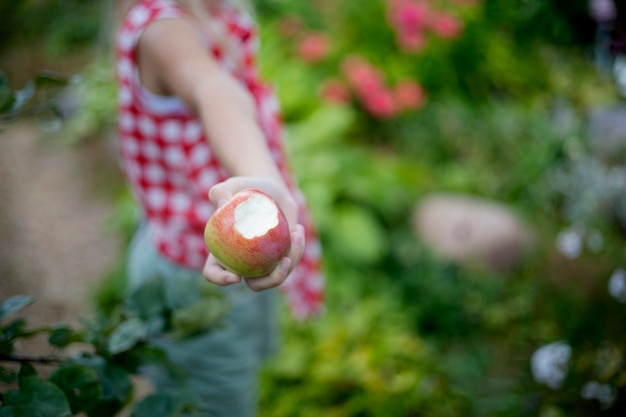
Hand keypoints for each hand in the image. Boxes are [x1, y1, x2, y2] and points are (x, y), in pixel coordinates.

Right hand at [201, 176, 304, 290]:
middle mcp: (244, 263)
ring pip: (278, 274)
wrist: (268, 189)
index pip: (213, 273)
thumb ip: (221, 191)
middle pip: (255, 284)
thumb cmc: (245, 188)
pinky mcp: (282, 257)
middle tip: (283, 261)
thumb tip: (222, 202)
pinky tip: (298, 229)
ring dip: (292, 260)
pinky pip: (290, 260)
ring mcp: (264, 263)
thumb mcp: (231, 185)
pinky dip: (297, 249)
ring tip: (296, 234)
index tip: (235, 277)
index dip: (220, 279)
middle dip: (271, 281)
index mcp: (223, 252)